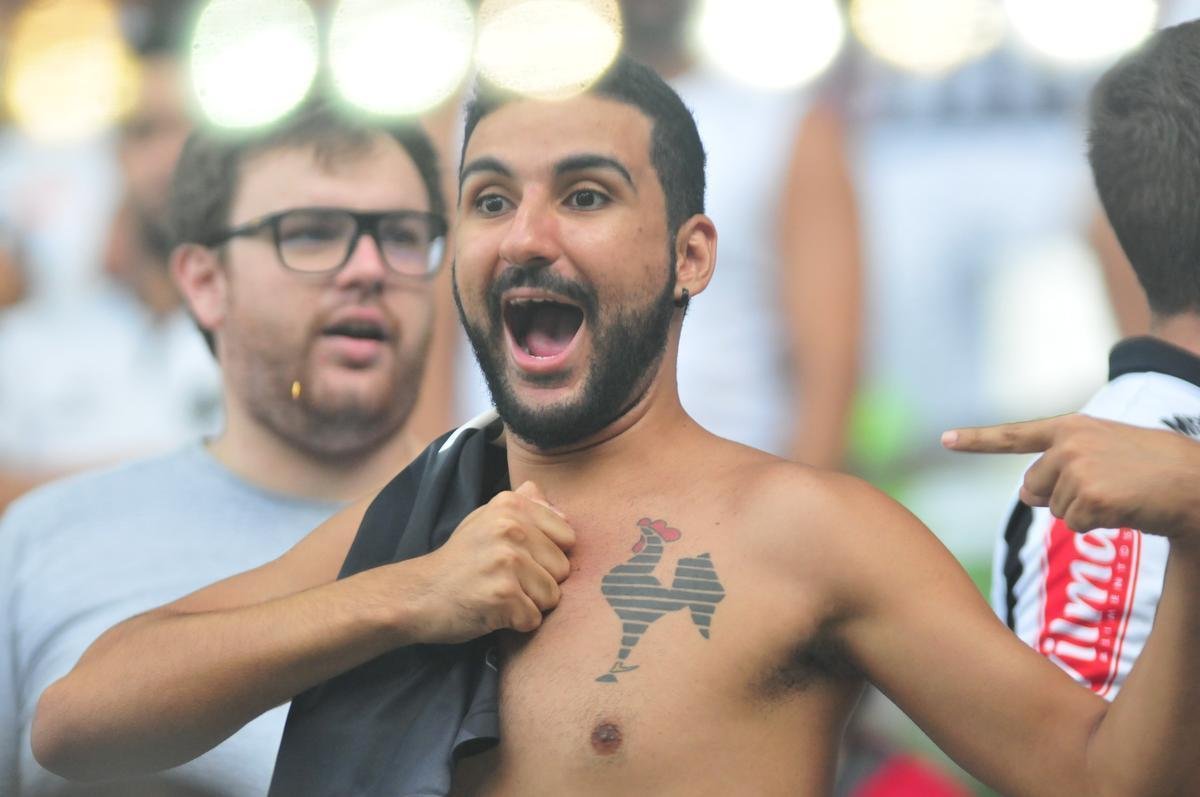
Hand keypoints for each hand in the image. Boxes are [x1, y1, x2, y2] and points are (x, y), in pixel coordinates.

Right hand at [406, 481, 574, 641]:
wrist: (416, 595)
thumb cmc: (458, 561)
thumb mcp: (484, 520)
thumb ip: (524, 508)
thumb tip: (562, 507)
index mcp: (511, 505)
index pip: (568, 537)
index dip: (546, 556)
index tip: (518, 560)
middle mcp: (511, 528)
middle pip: (563, 569)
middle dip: (540, 583)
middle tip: (503, 581)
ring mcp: (507, 560)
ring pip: (552, 596)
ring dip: (528, 605)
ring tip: (497, 595)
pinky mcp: (503, 595)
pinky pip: (533, 619)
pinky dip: (515, 623)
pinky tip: (491, 611)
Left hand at [942, 413, 1199, 536]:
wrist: (1198, 483)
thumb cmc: (1156, 469)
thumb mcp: (1107, 451)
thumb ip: (1064, 463)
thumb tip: (1028, 496)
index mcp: (1072, 428)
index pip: (1014, 435)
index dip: (976, 440)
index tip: (944, 440)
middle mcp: (1068, 444)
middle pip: (1033, 489)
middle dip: (1059, 499)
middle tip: (1105, 490)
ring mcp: (1077, 469)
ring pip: (1055, 511)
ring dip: (1084, 514)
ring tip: (1121, 495)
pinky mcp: (1089, 496)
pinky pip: (1075, 525)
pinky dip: (1098, 526)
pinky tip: (1125, 508)